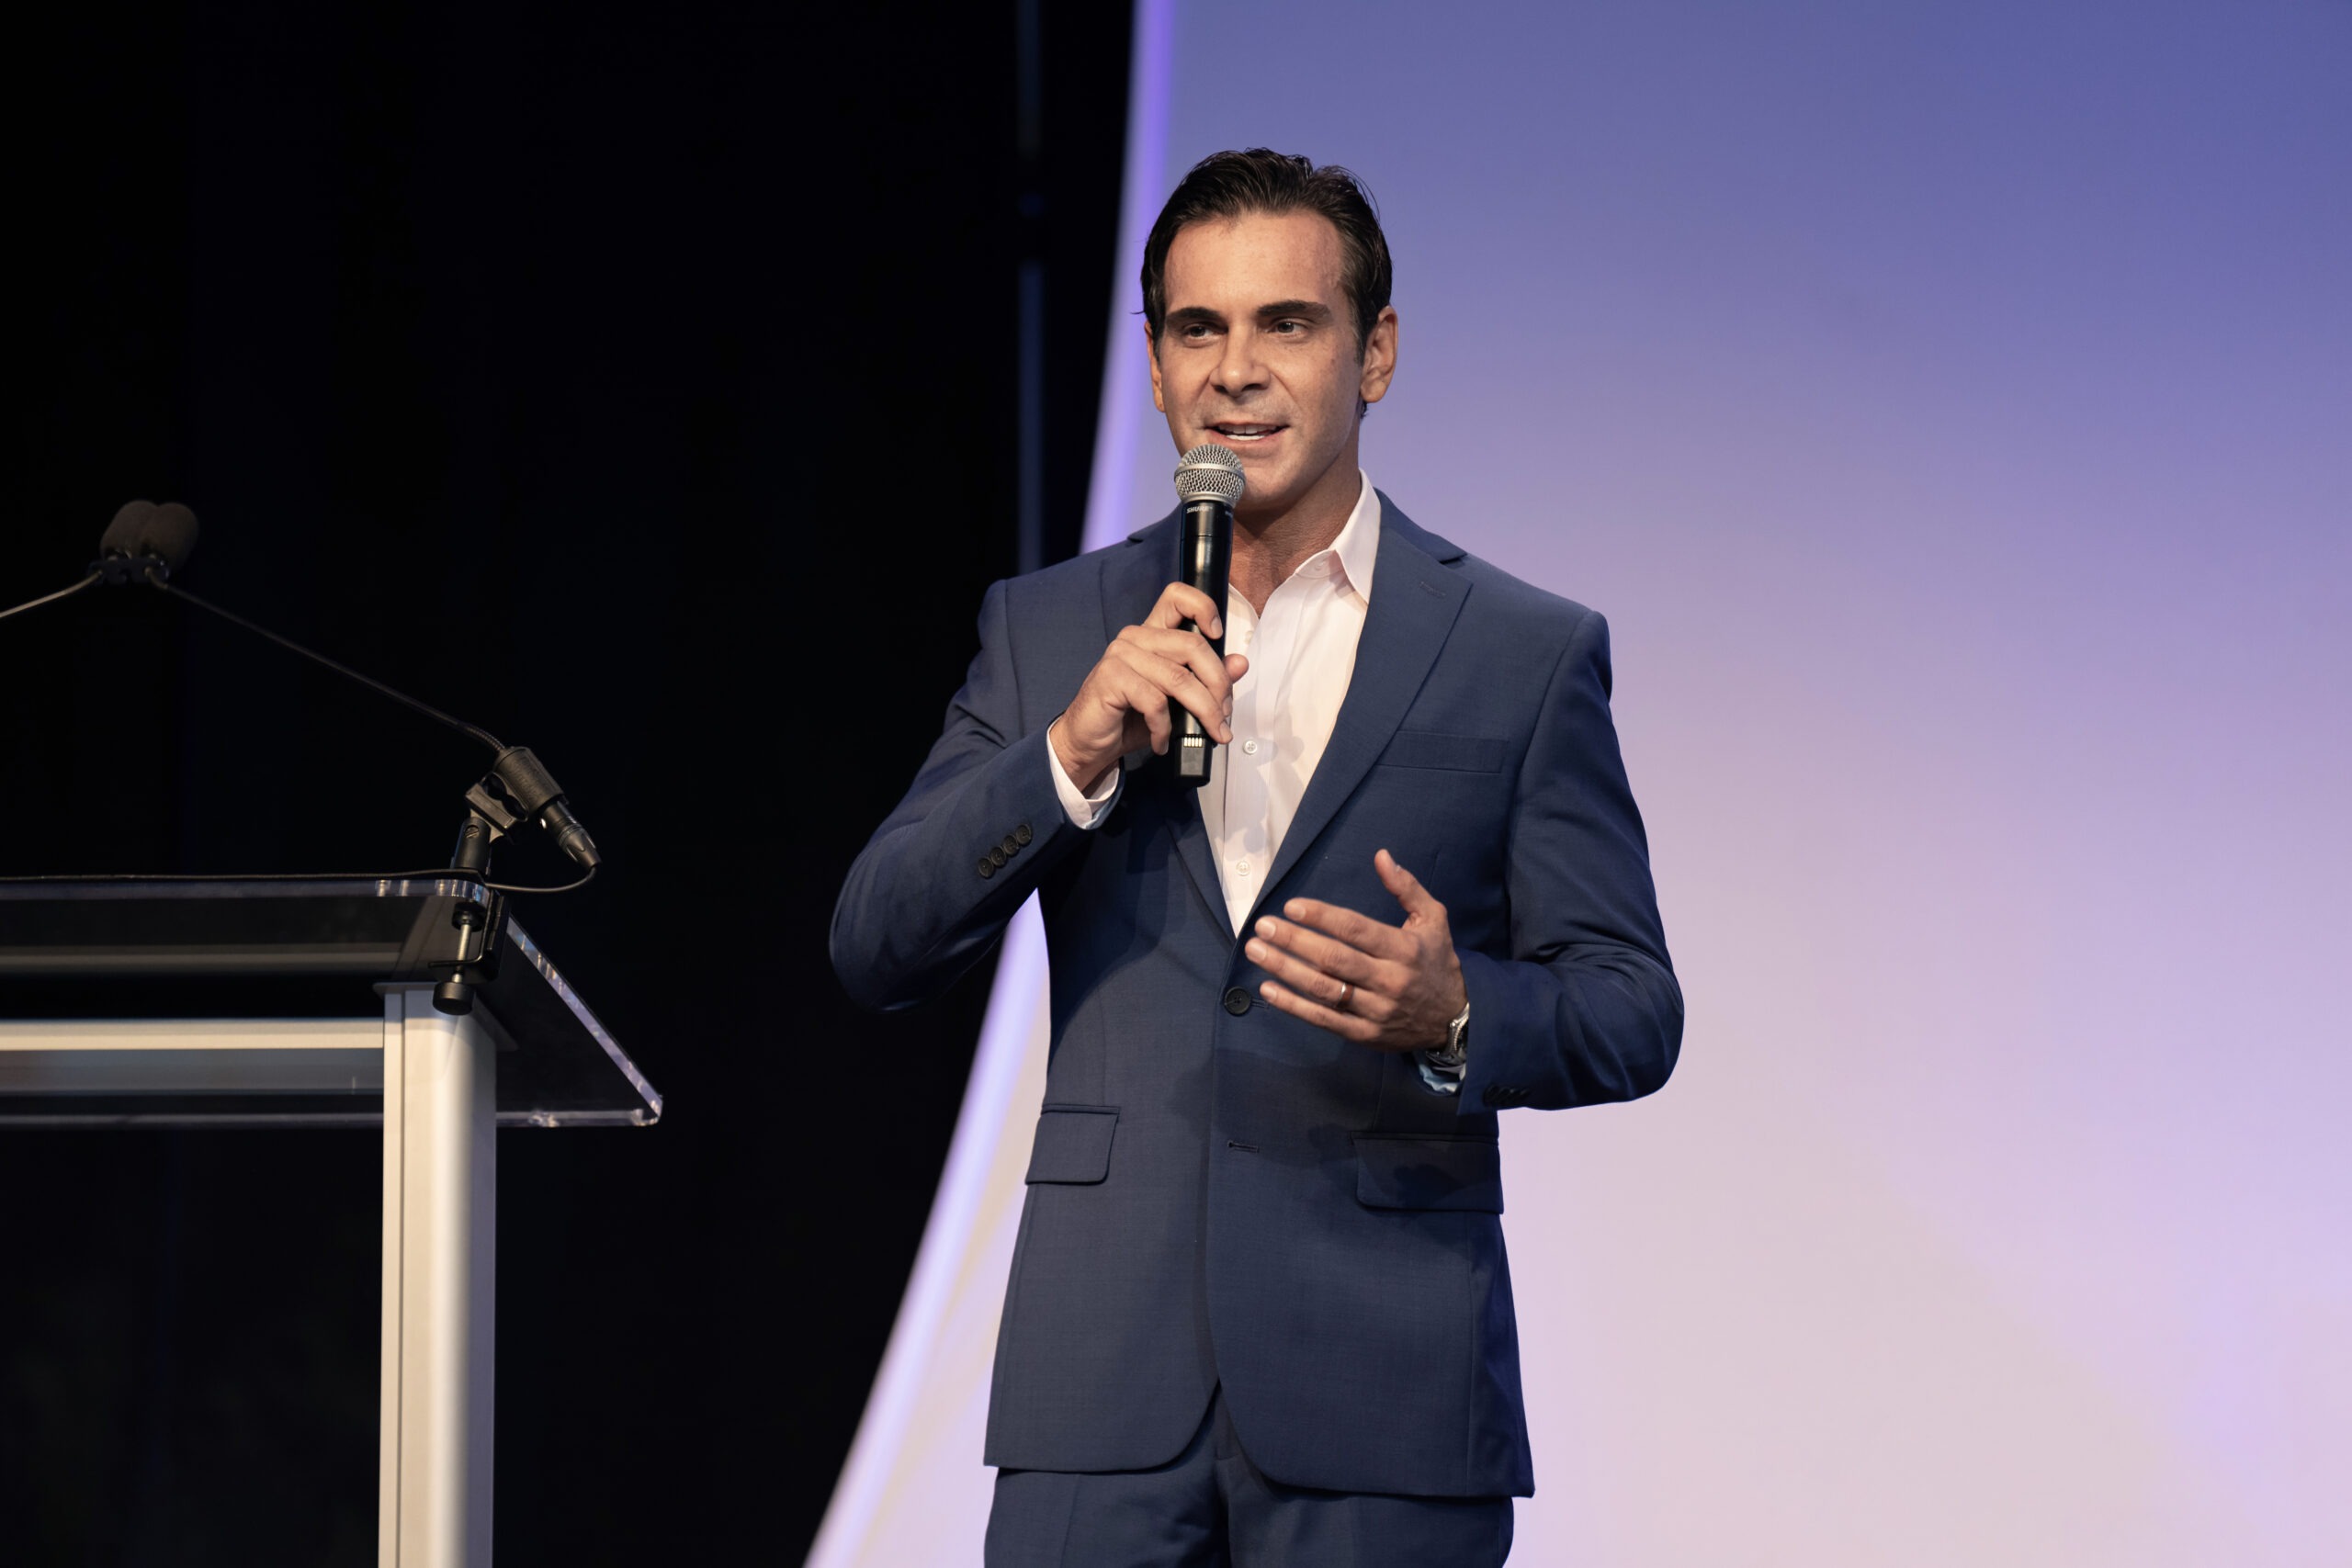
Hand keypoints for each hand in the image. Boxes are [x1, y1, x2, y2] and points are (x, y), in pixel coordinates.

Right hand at [1049, 582, 1249, 794]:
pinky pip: (1154, 702)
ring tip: (1209, 732)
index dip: (1203, 607)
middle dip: (1218, 684)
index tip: (1218, 635)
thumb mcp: (1176, 701)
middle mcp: (1136, 637)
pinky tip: (1162, 741)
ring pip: (1179, 678)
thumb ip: (1207, 680)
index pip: (1177, 597)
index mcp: (1153, 634)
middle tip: (1223, 715)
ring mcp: (1121, 655)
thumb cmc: (1130, 719)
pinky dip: (1165, 728)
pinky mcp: (1111, 677)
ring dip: (1202, 712)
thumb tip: (1240, 664)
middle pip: (1192, 645)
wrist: (1089, 742)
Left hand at [1247, 849, 1467, 1050]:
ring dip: (1285, 969)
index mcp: (1404, 949)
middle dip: (1294, 940)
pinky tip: (1268, 988)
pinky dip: (1293, 1005)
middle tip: (1263, 926)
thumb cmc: (1437, 961)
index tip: (1291, 906)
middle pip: (1333, 959)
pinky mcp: (1365, 1035)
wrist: (1456, 1019)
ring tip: (1257, 951)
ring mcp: (1376, 1011)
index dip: (1322, 917)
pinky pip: (1324, 1019)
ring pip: (1324, 989)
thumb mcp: (1434, 919)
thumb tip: (1381, 856)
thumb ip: (1407, 888)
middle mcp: (1389, 980)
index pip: (1356, 930)